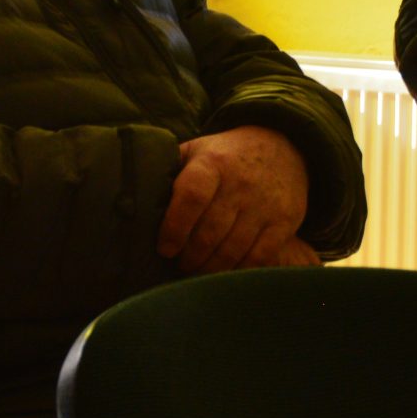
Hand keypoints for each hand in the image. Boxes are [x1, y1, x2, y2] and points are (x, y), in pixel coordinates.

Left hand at [161, 125, 312, 272]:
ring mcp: (266, 204)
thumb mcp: (198, 150)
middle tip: (180, 264)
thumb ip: (169, 170)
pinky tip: (225, 271)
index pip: (192, 196)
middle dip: (189, 257)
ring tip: (198, 270)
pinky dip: (238, 270)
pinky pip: (259, 257)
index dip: (175, 227)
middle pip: (210, 232)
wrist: (284, 146)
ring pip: (232, 249)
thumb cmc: (227, 156)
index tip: (165, 249)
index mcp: (213, 163)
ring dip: (210, 267)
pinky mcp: (285, 221)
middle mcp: (241, 183)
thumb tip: (131, 198)